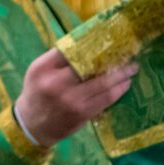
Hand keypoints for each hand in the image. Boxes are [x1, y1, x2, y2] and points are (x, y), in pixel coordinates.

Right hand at [11, 46, 138, 147]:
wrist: (31, 127)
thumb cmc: (36, 93)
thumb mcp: (38, 72)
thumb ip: (57, 59)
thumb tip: (87, 43)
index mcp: (43, 68)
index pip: (71, 49)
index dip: (91, 42)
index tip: (107, 37)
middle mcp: (56, 83)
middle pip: (89, 64)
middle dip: (110, 57)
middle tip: (126, 52)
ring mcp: (71, 100)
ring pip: (102, 83)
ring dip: (121, 74)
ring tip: (132, 67)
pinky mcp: (82, 113)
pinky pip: (106, 99)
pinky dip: (118, 90)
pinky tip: (125, 84)